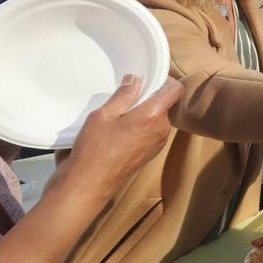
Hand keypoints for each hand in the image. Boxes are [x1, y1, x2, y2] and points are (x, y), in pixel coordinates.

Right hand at [57, 75, 182, 201]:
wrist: (88, 184)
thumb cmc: (94, 148)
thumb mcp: (104, 115)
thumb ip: (124, 95)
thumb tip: (136, 80)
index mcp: (153, 116)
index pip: (174, 90)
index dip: (164, 80)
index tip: (147, 78)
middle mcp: (161, 130)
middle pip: (163, 104)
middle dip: (147, 98)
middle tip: (123, 99)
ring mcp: (157, 144)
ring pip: (155, 119)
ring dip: (141, 113)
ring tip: (117, 117)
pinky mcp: (150, 154)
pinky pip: (150, 132)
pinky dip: (139, 127)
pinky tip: (118, 131)